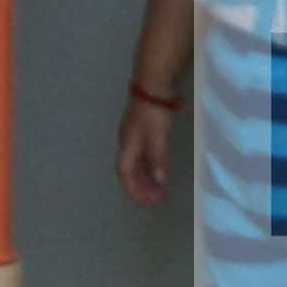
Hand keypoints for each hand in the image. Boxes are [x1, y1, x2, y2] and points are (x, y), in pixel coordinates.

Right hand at [117, 92, 178, 208]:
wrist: (153, 83)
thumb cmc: (153, 113)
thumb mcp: (157, 138)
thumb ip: (158, 160)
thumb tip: (160, 181)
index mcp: (127, 147)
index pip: (126, 176)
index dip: (136, 192)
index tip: (150, 202)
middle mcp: (126, 143)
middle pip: (130, 172)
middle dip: (141, 188)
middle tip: (157, 198)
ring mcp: (133, 135)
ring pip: (136, 163)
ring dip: (145, 177)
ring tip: (158, 188)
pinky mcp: (141, 128)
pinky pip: (142, 154)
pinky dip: (149, 165)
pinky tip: (159, 167)